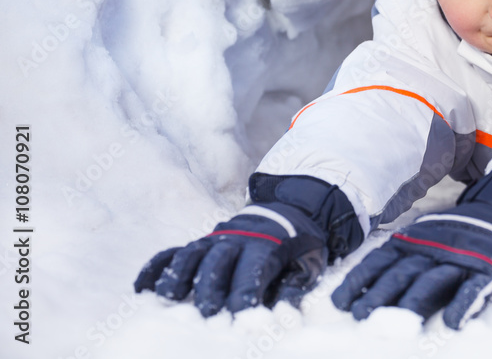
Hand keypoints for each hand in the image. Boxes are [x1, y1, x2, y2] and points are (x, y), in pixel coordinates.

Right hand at [135, 174, 362, 316]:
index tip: (239, 318)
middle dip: (209, 288)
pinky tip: (142, 289)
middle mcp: (236, 240)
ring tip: (168, 300)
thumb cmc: (300, 246)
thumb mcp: (310, 263)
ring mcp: (214, 239)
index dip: (245, 294)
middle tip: (205, 315)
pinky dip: (156, 268)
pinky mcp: (200, 242)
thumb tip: (283, 314)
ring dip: (177, 275)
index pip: (253, 270)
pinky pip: (173, 251)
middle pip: (216, 262)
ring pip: (190, 254)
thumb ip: (296, 288)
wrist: (290, 212)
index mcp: (267, 246)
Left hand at [331, 165, 491, 328]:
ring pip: (433, 280)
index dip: (360, 281)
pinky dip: (462, 305)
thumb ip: (398, 259)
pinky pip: (474, 290)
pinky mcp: (489, 271)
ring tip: (400, 325)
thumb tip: (361, 290)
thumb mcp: (423, 236)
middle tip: (361, 317)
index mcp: (414, 240)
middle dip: (380, 295)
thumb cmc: (455, 233)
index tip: (340, 303)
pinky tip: (451, 324)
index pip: (380, 261)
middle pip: (402, 272)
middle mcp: (433, 248)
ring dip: (414, 303)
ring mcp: (461, 259)